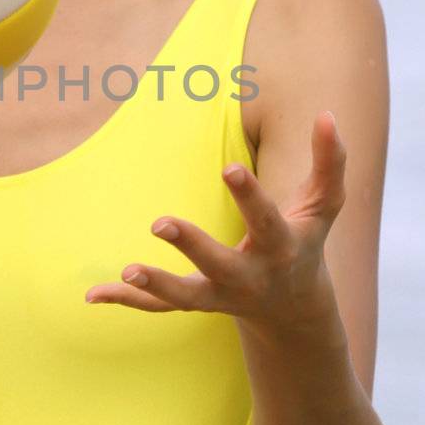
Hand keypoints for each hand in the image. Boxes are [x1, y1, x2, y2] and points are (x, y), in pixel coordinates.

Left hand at [84, 111, 344, 336]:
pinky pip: (160, 307)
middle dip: (192, 246)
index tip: (228, 167)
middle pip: (220, 264)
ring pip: (186, 296)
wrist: (295, 309)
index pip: (265, 219)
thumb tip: (328, 115)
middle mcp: (251, 277)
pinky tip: (93, 294)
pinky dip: (129, 302)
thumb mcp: (324, 206)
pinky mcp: (198, 304)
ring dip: (156, 284)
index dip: (248, 195)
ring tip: (126, 270)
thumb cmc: (304, 240)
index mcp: (281, 247)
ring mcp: (223, 296)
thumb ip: (331, 162)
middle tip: (159, 223)